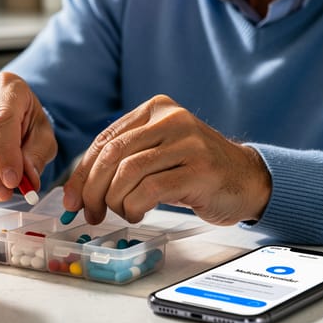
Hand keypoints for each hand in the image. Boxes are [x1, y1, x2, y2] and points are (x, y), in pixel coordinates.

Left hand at [62, 94, 271, 224]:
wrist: (249, 179)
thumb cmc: (196, 170)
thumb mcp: (160, 152)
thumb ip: (125, 158)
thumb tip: (78, 187)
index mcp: (156, 109)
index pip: (105, 139)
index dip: (83, 172)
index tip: (72, 197)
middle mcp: (172, 119)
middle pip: (112, 154)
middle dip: (93, 188)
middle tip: (89, 212)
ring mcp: (188, 143)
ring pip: (128, 172)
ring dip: (114, 200)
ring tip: (119, 213)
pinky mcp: (199, 170)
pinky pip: (149, 190)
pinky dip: (134, 206)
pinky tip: (137, 213)